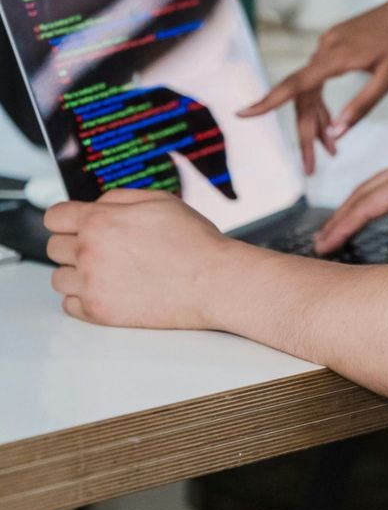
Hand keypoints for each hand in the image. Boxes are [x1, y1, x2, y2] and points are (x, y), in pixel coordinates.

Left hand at [44, 189, 231, 328]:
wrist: (212, 281)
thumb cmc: (193, 242)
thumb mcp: (160, 200)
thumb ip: (118, 198)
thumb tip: (95, 205)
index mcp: (100, 221)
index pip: (54, 217)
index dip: (67, 218)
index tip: (74, 224)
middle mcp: (89, 252)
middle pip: (53, 246)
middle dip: (73, 244)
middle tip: (101, 248)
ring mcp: (91, 284)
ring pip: (58, 278)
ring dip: (76, 273)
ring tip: (106, 271)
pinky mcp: (98, 312)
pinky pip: (69, 305)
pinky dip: (84, 297)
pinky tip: (108, 289)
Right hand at [238, 0, 387, 173]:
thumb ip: (362, 105)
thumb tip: (335, 132)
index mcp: (339, 55)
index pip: (296, 84)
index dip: (268, 101)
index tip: (244, 113)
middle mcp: (328, 45)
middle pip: (304, 94)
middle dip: (306, 131)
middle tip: (311, 166)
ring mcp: (332, 41)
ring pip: (313, 87)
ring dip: (317, 119)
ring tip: (330, 151)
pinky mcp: (340, 41)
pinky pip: (322, 75)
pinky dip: (324, 101)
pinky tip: (333, 121)